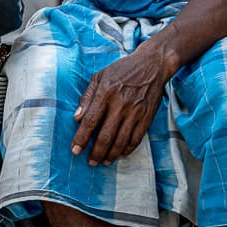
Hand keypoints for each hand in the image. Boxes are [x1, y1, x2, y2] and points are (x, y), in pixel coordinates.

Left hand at [70, 47, 168, 164]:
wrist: (152, 65)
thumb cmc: (122, 70)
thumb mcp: (99, 76)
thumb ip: (87, 97)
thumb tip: (77, 118)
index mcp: (105, 92)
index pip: (90, 121)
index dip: (81, 138)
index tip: (75, 150)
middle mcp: (120, 104)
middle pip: (106, 136)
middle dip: (96, 152)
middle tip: (90, 162)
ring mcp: (135, 112)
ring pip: (121, 141)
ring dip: (111, 155)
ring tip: (103, 162)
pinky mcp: (147, 117)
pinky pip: (136, 139)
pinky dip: (127, 150)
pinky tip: (120, 154)